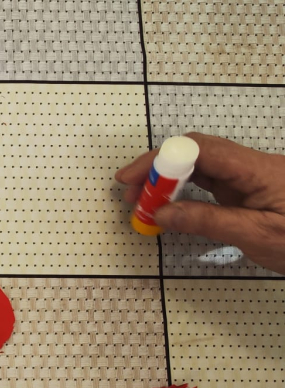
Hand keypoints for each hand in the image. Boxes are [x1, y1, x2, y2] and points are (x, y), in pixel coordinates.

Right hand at [116, 132, 284, 273]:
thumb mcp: (257, 236)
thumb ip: (208, 221)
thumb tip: (162, 212)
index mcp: (258, 169)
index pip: (201, 150)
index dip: (161, 159)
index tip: (133, 179)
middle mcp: (252, 166)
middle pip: (196, 152)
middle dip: (158, 168)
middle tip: (130, 193)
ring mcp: (250, 178)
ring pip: (200, 166)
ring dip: (168, 180)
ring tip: (143, 202)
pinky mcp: (249, 191)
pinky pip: (210, 182)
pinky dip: (184, 191)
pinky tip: (169, 205)